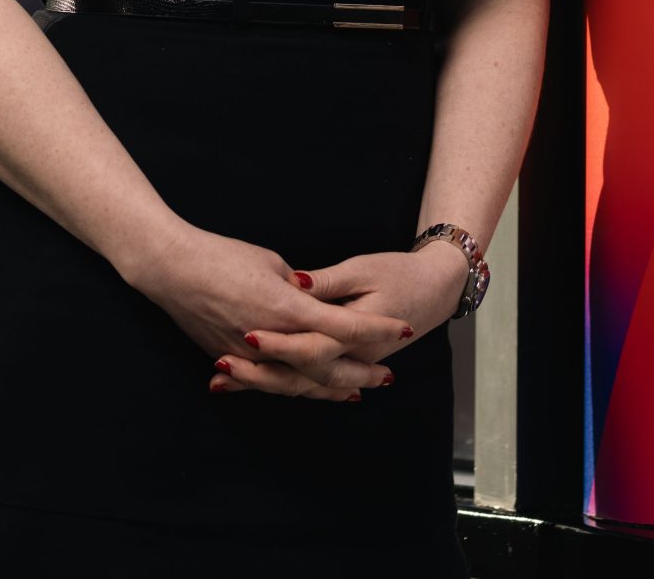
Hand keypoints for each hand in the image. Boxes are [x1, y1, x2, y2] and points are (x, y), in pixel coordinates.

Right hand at [123, 223, 413, 401]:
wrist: (171, 268)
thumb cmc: (221, 255)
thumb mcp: (270, 263)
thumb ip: (299, 291)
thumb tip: (315, 304)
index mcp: (287, 308)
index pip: (345, 326)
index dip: (377, 330)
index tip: (404, 330)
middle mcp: (272, 339)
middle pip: (328, 366)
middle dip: (361, 372)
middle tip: (387, 376)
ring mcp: (249, 356)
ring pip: (300, 383)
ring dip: (331, 389)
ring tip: (357, 392)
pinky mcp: (231, 360)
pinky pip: (270, 383)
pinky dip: (294, 388)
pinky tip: (309, 391)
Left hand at [208, 241, 468, 397]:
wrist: (434, 290)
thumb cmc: (397, 273)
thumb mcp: (362, 269)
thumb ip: (326, 282)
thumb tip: (294, 283)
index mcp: (354, 336)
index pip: (310, 347)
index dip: (278, 344)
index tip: (246, 336)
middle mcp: (349, 357)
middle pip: (299, 375)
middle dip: (258, 375)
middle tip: (220, 367)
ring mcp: (346, 364)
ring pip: (300, 383)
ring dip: (259, 384)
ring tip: (219, 381)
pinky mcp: (344, 359)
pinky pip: (307, 377)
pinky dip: (274, 380)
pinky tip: (244, 380)